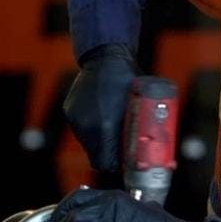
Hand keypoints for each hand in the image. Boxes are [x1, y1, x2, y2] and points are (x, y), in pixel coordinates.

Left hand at [47, 188, 200, 221]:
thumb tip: (133, 215)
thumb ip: (134, 213)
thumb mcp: (147, 214)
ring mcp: (108, 211)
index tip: (60, 219)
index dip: (68, 207)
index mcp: (118, 196)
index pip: (84, 195)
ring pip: (72, 216)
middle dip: (57, 215)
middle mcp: (110, 199)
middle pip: (73, 201)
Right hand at [62, 43, 137, 171]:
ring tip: (113, 126)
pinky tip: (102, 114)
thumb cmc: (130, 80)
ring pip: (88, 144)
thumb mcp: (143, 106)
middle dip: (110, 155)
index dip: (118, 165)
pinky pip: (82, 130)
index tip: (127, 160)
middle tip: (123, 147)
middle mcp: (87, 126)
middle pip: (96, 157)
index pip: (107, 163)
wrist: (105, 56)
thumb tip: (151, 154)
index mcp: (105, 127)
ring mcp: (76, 120)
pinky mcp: (70, 113)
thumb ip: (142, 131)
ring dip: (101, 141)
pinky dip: (92, 128)